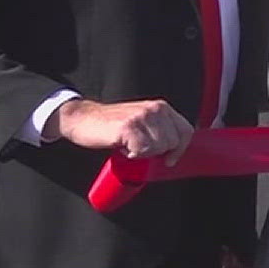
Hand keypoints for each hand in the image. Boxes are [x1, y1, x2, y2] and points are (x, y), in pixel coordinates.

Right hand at [49, 98, 194, 165]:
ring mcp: (142, 117)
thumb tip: (175, 151)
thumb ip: (159, 128)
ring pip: (158, 148)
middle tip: (137, 147)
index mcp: (161, 107)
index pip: (186, 130)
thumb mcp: (142, 120)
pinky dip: (132, 154)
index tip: (169, 160)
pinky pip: (141, 150)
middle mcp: (155, 109)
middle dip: (157, 152)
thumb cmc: (112, 124)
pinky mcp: (128, 127)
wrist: (82, 118)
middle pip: (172, 142)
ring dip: (143, 153)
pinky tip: (122, 147)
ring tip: (129, 145)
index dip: (180, 149)